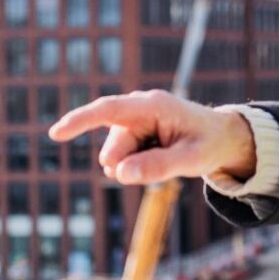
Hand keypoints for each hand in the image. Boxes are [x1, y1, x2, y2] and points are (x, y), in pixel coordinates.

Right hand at [48, 90, 256, 185]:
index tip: (56, 133)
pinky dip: (140, 165)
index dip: (81, 120)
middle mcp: (139, 109)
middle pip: (114, 150)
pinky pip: (124, 160)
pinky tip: (162, 156)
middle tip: (169, 160)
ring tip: (169, 155)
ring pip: (118, 159)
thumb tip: (120, 174)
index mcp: (153, 105)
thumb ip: (158, 167)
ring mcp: (134, 122)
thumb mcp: (192, 159)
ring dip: (138, 165)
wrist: (222, 137)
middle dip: (131, 166)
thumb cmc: (209, 143)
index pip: (109, 110)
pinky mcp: (133, 133)